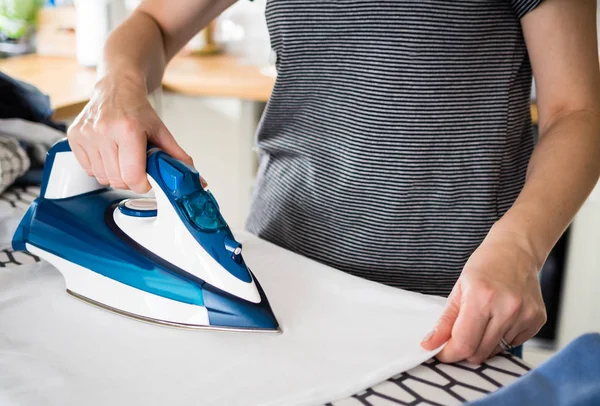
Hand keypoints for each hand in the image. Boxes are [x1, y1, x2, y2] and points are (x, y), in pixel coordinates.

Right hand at [67, 73, 193, 192]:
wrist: (117, 87)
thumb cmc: (138, 110)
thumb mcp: (161, 131)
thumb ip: (177, 157)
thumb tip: (196, 179)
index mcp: (128, 129)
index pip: (132, 176)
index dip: (142, 184)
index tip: (146, 180)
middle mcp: (103, 131)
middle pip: (117, 180)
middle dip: (130, 179)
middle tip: (136, 165)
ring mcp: (87, 134)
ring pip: (102, 177)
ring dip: (114, 174)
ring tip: (122, 156)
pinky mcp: (74, 137)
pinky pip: (88, 169)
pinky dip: (100, 168)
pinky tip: (108, 153)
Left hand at [421, 225, 546, 363]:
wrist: (516, 251)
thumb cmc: (485, 265)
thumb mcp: (458, 288)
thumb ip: (444, 320)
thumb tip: (430, 344)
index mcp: (482, 297)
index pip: (464, 342)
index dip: (449, 353)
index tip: (441, 352)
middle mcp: (507, 308)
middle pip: (480, 352)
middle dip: (464, 351)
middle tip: (458, 337)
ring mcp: (525, 315)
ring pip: (495, 351)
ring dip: (483, 344)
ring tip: (482, 321)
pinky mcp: (537, 321)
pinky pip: (513, 344)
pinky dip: (501, 338)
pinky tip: (499, 318)